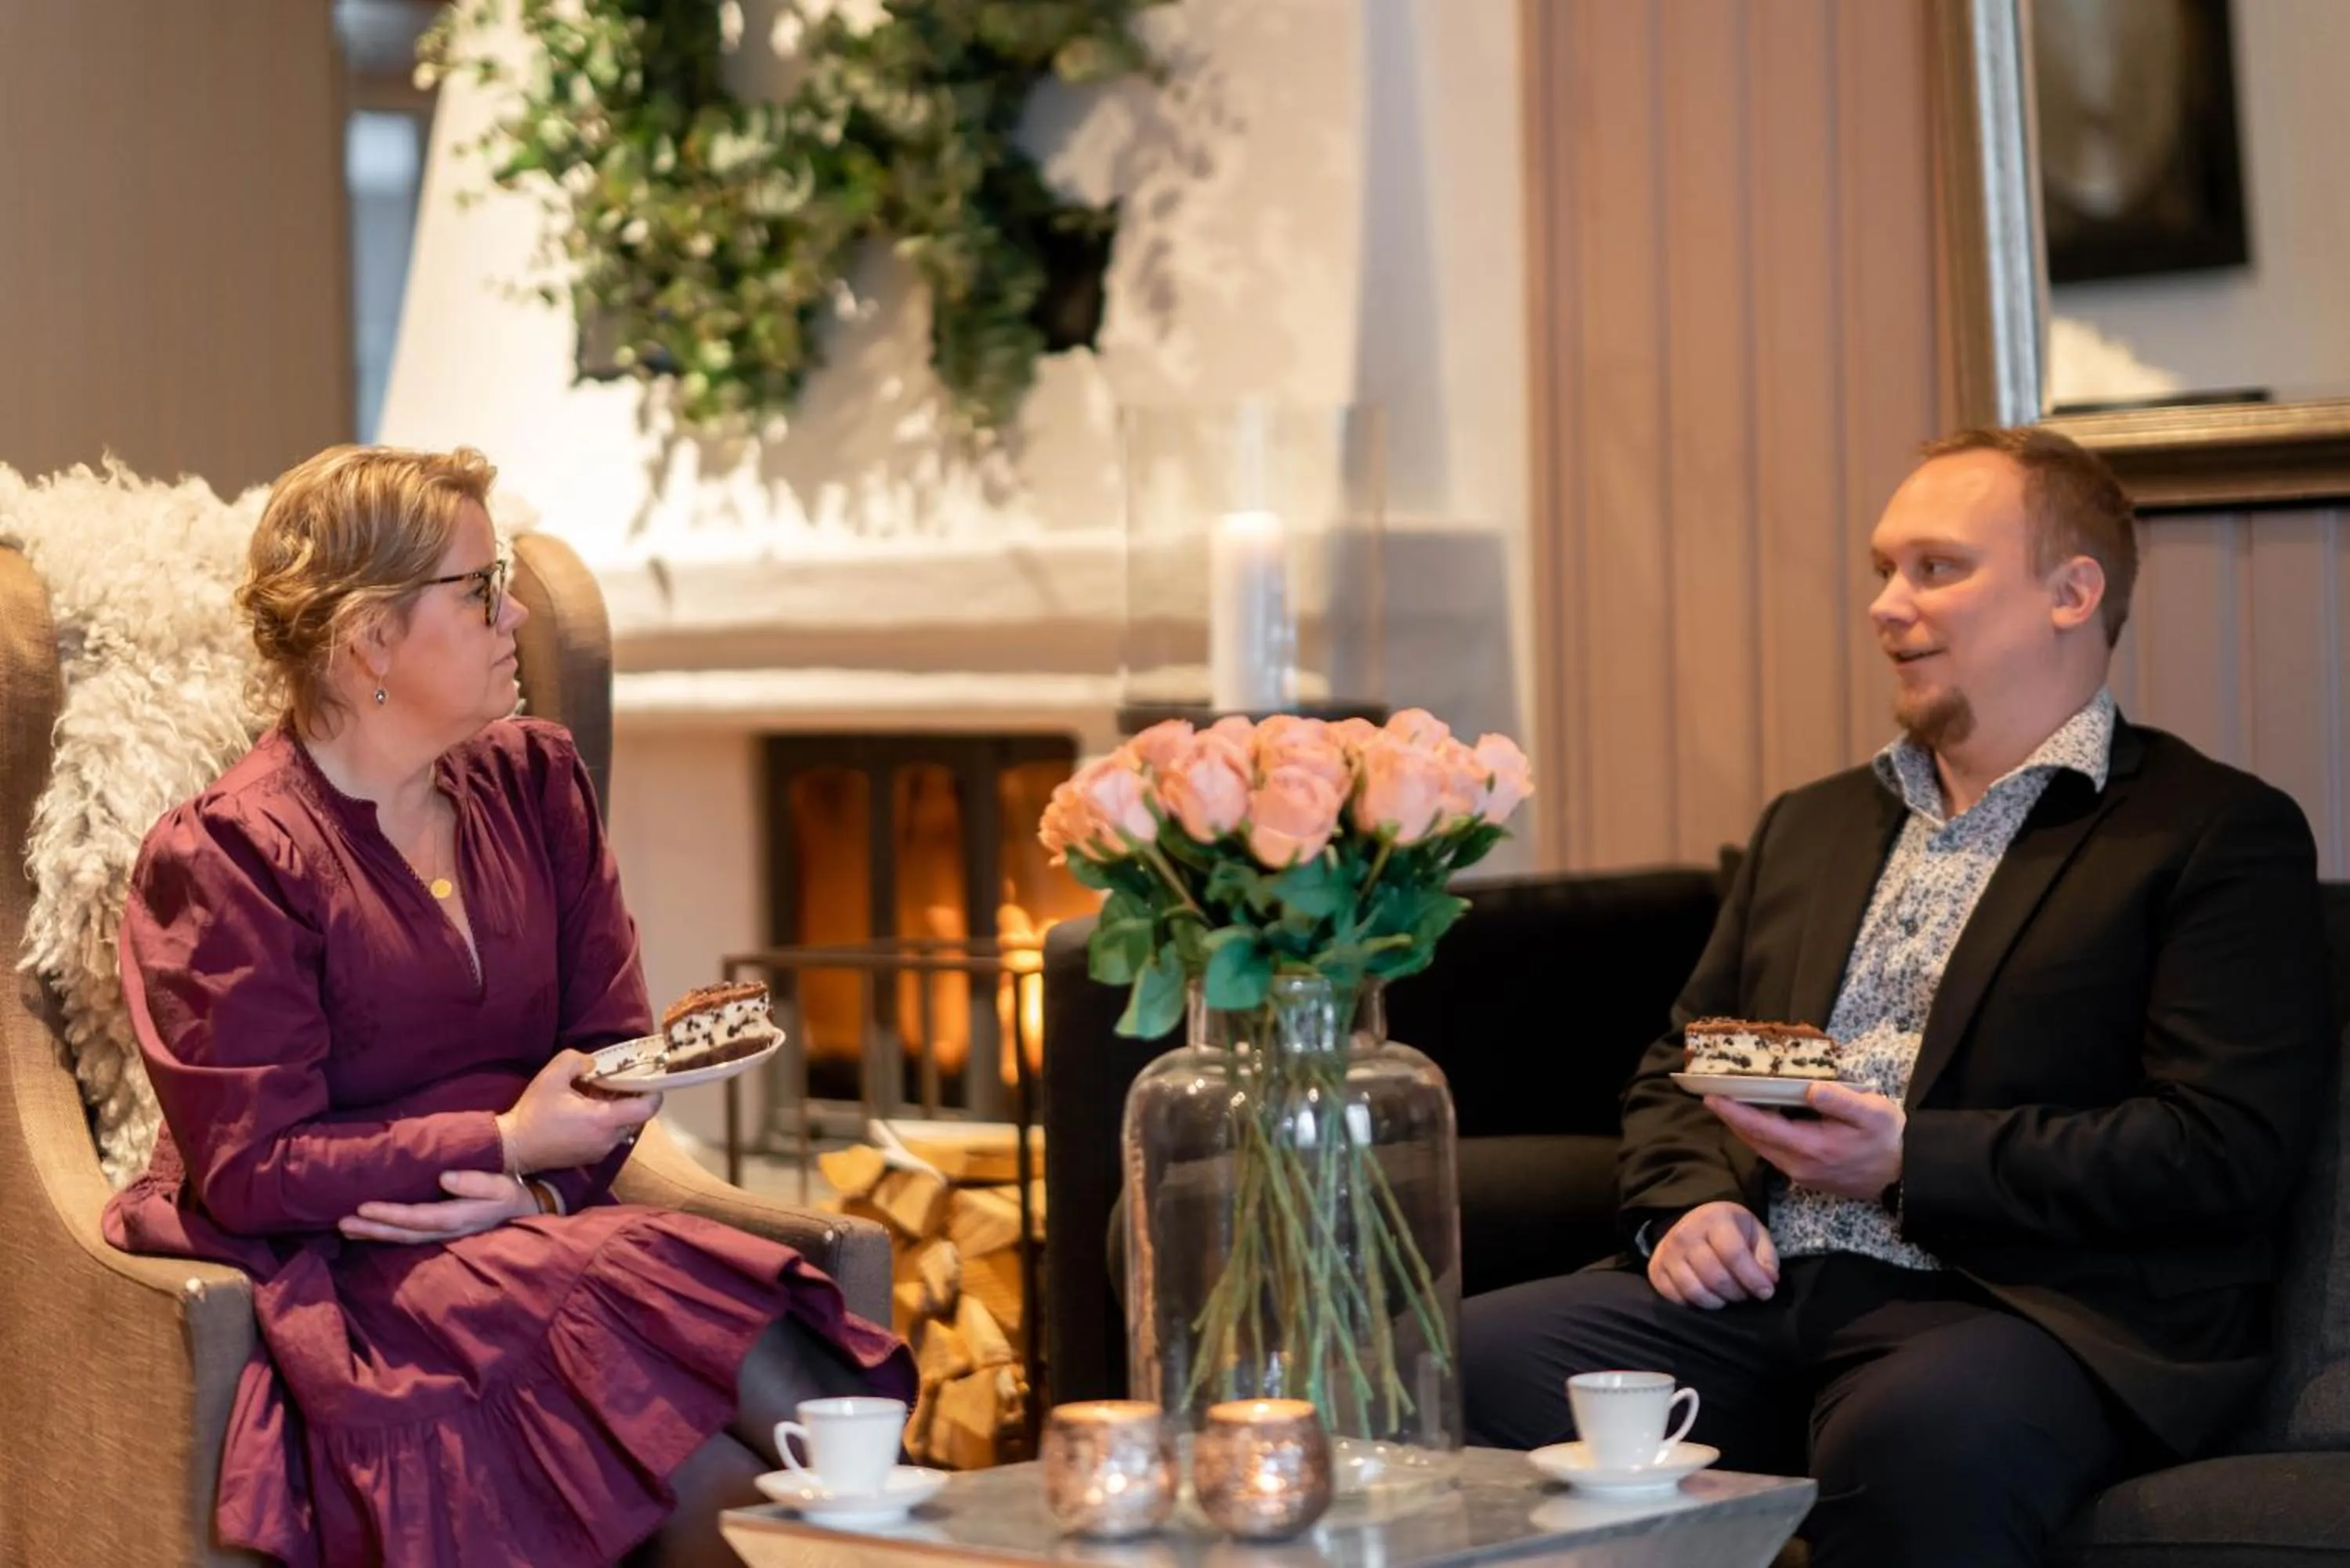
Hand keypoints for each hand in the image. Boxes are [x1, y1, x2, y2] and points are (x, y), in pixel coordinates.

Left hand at [338, 1169, 533, 1244]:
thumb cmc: (508, 1193)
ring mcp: (441, 1234)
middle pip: (402, 1233)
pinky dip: (386, 1234)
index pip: (416, 1218)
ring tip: (345, 1228)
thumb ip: (473, 1182)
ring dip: (373, 1234)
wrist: (524, 1208)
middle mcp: (444, 1231)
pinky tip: (369, 1231)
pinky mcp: (440, 1232)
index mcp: (456, 1218)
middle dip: (371, 1228)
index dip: (389, 1215)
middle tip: (341, 1223)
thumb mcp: (497, 1186)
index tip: (364, 1207)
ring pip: (401, 1238)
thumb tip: (445, 1177)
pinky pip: (407, 1236)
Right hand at [496, 1049, 662, 1172]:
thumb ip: (577, 1060)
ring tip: (599, 1094)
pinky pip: (610, 1137)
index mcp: (603, 1120)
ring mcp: (600, 1151)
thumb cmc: (534, 1112)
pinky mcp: (591, 1158)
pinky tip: (588, 1110)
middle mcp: (608, 1140)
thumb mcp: (552, 1075)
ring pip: (623, 1127)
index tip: (647, 1078)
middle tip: (618, 1081)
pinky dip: (607, 1122)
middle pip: (636, 1117)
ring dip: (618, 1110)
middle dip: (631, 1098)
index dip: (653, 1093)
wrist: (513, 1147)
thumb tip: (594, 1063)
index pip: (646, 1110)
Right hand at [1649, 1201, 1778, 1308]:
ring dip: (1718, 1302)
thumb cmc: (1730, 1232)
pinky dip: (1695, 1304)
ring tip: (1726, 1296)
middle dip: (1737, 1293)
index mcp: (1714, 1218)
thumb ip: (1766, 1258)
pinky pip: (1676, 1298)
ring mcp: (1666, 1252)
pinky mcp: (1655, 1270)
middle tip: (1744, 1293)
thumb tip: (1768, 1282)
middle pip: (1715, 1277)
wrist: (1694, 1225)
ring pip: (1695, 1291)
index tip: (1766, 1293)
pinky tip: (1707, 1295)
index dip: (1753, 1278)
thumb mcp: (1755, 1234)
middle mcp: (1685, 1232)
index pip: (1733, 1254)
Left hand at [1706, 1082, 1903, 1200]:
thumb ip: (1840, 1100)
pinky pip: (1775, 1155)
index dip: (1734, 1112)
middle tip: (1712, 1096)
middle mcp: (1799, 1165)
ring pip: (1763, 1149)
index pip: (1761, 1127)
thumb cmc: (1888, 1137)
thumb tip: (1811, 1089)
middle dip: (1731, 1119)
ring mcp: (1802, 1174)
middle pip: (1755, 1140)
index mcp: (1811, 1147)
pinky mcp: (1807, 1177)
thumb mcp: (1871, 1112)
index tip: (1711, 1098)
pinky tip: (1759, 1122)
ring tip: (1729, 1106)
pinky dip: (1761, 1137)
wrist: (1904, 1173)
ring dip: (1745, 1128)